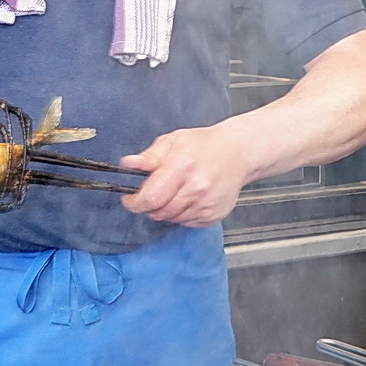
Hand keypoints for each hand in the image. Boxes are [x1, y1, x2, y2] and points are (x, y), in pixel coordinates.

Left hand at [120, 124, 255, 227]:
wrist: (237, 152)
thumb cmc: (204, 145)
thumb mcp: (173, 141)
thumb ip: (149, 156)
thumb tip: (128, 164)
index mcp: (183, 166)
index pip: (151, 197)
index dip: (135, 202)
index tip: (129, 199)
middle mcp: (197, 187)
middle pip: (159, 211)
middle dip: (149, 205)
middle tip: (153, 192)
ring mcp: (207, 204)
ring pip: (172, 219)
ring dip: (165, 210)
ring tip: (174, 191)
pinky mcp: (214, 215)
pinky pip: (186, 223)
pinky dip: (181, 214)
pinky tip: (188, 197)